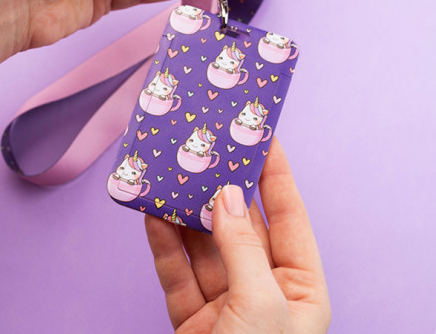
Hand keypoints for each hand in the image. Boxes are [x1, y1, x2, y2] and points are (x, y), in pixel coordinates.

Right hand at [145, 137, 330, 332]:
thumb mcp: (261, 304)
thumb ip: (242, 247)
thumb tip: (226, 197)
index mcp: (300, 288)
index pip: (289, 217)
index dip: (276, 176)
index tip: (262, 140)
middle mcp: (264, 290)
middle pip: (242, 227)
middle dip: (223, 191)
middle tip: (208, 153)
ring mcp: (226, 304)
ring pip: (205, 248)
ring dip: (187, 216)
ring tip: (173, 180)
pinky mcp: (192, 318)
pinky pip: (177, 273)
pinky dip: (165, 246)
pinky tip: (155, 218)